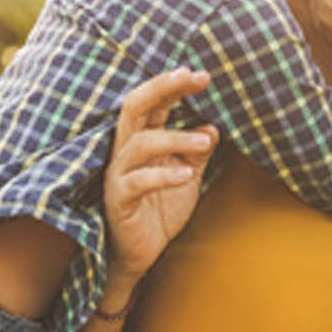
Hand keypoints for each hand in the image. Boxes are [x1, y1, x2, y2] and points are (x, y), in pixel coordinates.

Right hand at [103, 67, 218, 278]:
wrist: (140, 256)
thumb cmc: (160, 211)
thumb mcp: (186, 177)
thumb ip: (197, 153)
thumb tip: (213, 128)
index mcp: (140, 141)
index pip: (152, 103)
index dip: (173, 85)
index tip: (201, 75)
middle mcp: (124, 151)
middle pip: (134, 106)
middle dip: (164, 88)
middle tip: (194, 78)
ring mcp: (118, 174)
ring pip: (141, 143)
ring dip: (175, 137)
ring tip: (204, 140)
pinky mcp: (118, 200)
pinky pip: (138, 182)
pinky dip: (164, 176)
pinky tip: (187, 175)